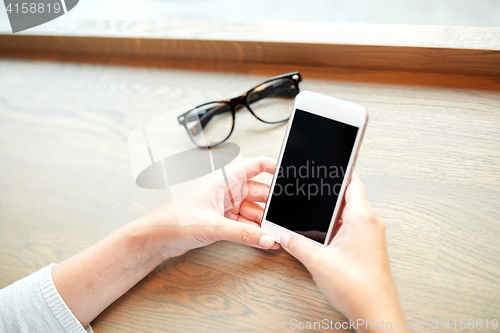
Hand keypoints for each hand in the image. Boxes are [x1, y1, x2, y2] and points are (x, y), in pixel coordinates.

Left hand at [139, 155, 280, 258]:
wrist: (156, 238)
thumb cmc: (175, 220)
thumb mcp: (213, 225)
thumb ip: (243, 234)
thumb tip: (266, 238)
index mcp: (224, 179)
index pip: (256, 165)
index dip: (274, 166)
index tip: (291, 174)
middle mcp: (227, 190)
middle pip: (259, 192)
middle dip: (272, 204)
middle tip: (286, 216)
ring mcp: (225, 206)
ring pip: (254, 211)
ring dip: (264, 222)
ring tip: (276, 233)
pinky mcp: (222, 221)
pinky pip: (245, 224)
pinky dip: (254, 232)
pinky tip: (264, 240)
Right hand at [280, 173, 407, 331]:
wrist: (376, 314)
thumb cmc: (359, 289)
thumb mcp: (318, 261)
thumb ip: (296, 243)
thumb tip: (284, 235)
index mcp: (362, 218)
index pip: (353, 182)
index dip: (339, 170)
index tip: (327, 164)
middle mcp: (370, 223)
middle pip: (350, 195)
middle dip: (330, 193)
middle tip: (313, 189)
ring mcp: (371, 235)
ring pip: (350, 212)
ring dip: (333, 212)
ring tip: (314, 213)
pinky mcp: (368, 247)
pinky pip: (352, 227)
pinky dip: (337, 226)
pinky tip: (323, 234)